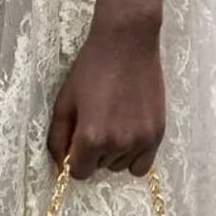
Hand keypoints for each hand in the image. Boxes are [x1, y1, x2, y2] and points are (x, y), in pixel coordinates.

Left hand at [47, 13, 164, 179]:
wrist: (127, 42)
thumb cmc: (92, 69)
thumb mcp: (65, 102)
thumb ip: (58, 139)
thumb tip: (59, 166)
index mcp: (91, 137)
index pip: (78, 173)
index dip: (74, 158)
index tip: (77, 141)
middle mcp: (117, 144)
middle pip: (99, 168)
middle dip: (93, 152)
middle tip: (97, 121)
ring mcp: (140, 140)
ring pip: (120, 166)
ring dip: (114, 153)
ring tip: (114, 122)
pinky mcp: (157, 134)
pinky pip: (142, 165)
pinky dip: (133, 156)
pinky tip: (128, 135)